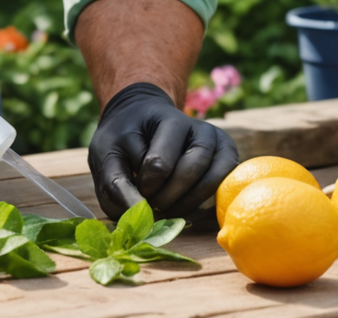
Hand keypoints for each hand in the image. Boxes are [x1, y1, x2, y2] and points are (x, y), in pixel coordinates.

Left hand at [87, 82, 239, 219]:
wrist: (145, 121)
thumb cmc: (126, 140)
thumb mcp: (108, 154)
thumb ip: (116, 185)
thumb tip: (137, 216)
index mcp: (172, 120)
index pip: (159, 165)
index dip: (143, 186)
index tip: (134, 186)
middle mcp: (204, 130)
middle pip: (189, 174)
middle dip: (165, 198)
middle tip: (149, 203)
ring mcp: (221, 146)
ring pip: (210, 185)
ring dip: (183, 206)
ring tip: (164, 208)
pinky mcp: (229, 164)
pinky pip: (221, 193)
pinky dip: (201, 207)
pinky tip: (181, 208)